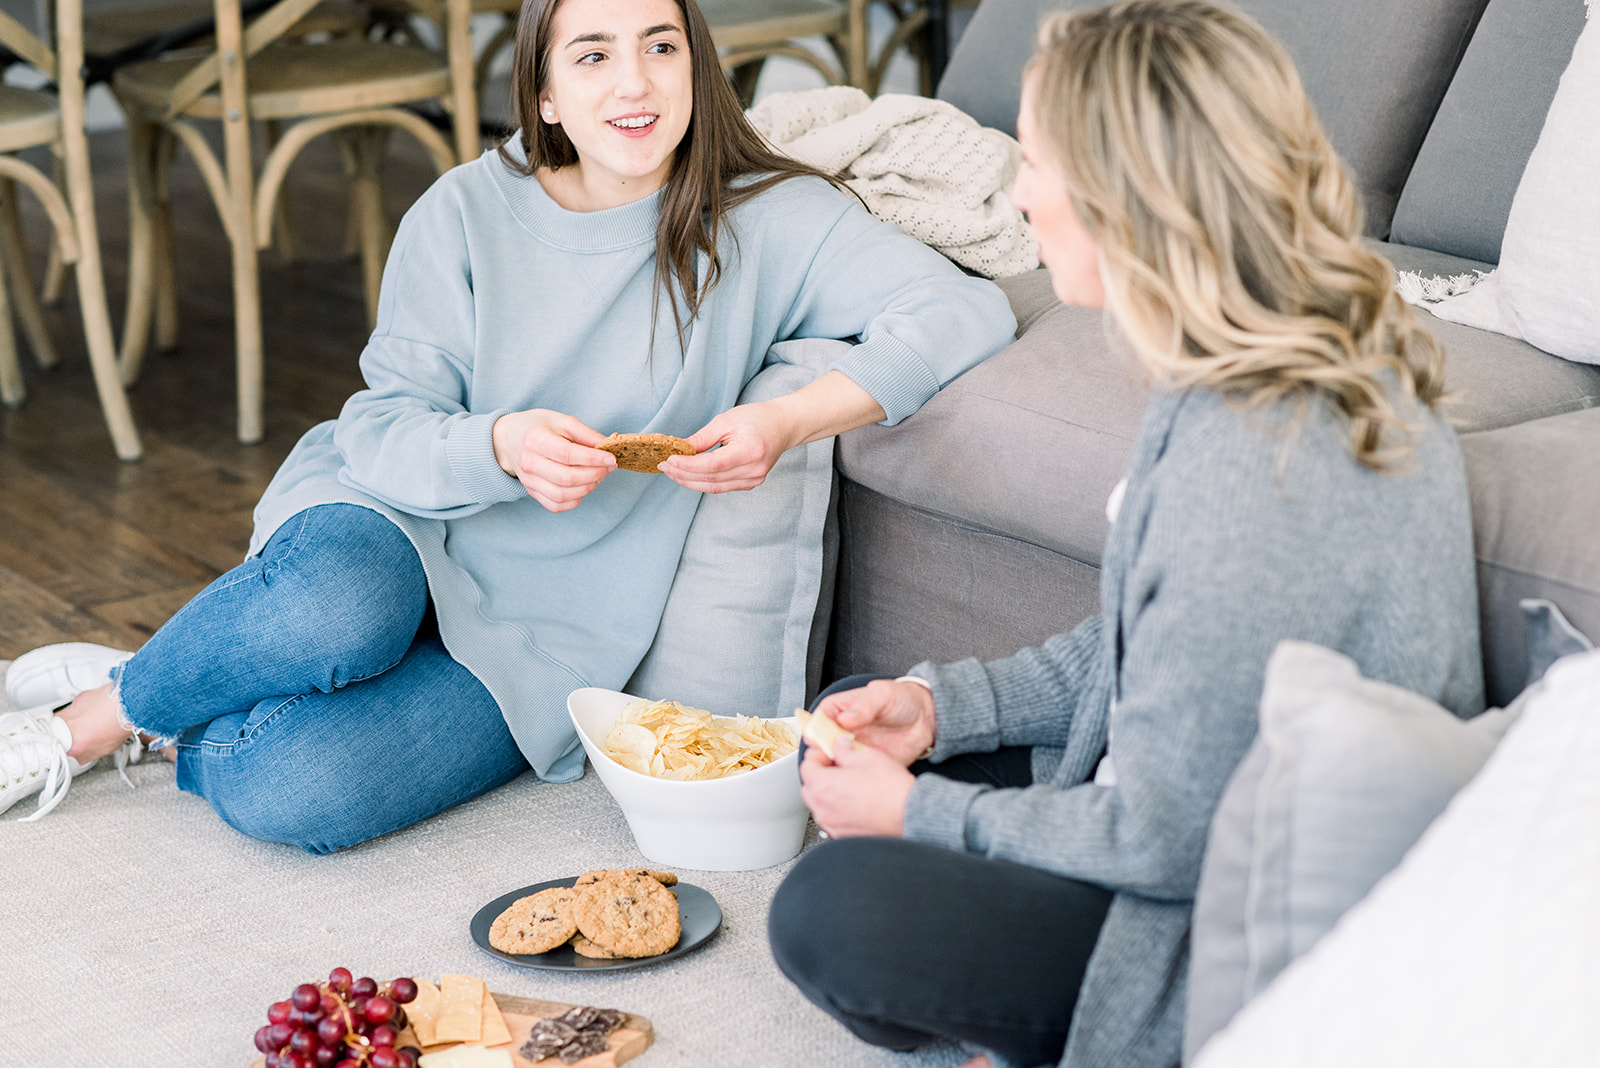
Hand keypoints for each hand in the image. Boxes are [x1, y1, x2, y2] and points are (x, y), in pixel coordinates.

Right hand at [492, 409, 615, 511]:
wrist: (510, 439)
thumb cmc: (538, 427)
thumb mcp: (561, 421)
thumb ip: (586, 433)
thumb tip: (609, 445)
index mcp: (535, 440)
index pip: (567, 455)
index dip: (593, 459)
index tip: (611, 458)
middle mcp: (529, 463)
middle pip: (567, 478)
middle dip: (595, 474)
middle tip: (609, 467)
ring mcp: (529, 481)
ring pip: (563, 495)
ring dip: (588, 487)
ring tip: (598, 475)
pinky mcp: (532, 492)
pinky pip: (556, 505)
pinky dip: (575, 499)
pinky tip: (584, 486)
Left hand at [659, 400, 792, 493]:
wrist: (783, 426)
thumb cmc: (757, 418)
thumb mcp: (727, 420)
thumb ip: (702, 438)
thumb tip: (679, 450)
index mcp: (750, 451)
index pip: (712, 465)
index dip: (688, 465)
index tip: (669, 460)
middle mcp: (754, 470)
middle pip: (711, 479)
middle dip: (683, 474)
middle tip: (664, 466)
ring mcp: (754, 479)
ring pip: (714, 487)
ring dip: (690, 481)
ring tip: (672, 472)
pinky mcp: (751, 483)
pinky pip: (721, 487)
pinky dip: (703, 482)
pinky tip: (689, 475)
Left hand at [800, 740, 915, 837]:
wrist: (909, 815)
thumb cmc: (891, 790)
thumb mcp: (866, 756)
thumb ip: (845, 750)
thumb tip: (839, 746)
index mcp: (822, 786)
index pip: (806, 765)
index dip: (818, 754)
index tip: (829, 752)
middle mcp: (823, 809)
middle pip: (810, 786)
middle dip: (820, 773)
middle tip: (838, 765)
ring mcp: (832, 825)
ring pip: (820, 804)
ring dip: (828, 792)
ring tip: (849, 784)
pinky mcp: (843, 835)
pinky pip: (833, 818)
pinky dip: (838, 809)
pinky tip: (856, 801)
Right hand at [815, 677, 935, 766]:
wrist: (926, 719)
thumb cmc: (902, 699)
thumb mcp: (883, 695)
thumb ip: (864, 705)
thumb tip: (845, 718)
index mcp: (839, 709)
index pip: (817, 720)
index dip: (814, 731)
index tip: (818, 740)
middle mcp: (842, 730)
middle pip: (821, 744)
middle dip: (822, 752)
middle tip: (833, 755)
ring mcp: (853, 747)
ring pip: (834, 761)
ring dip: (836, 766)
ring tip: (847, 766)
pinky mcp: (865, 763)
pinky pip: (853, 772)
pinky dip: (853, 776)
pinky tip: (860, 775)